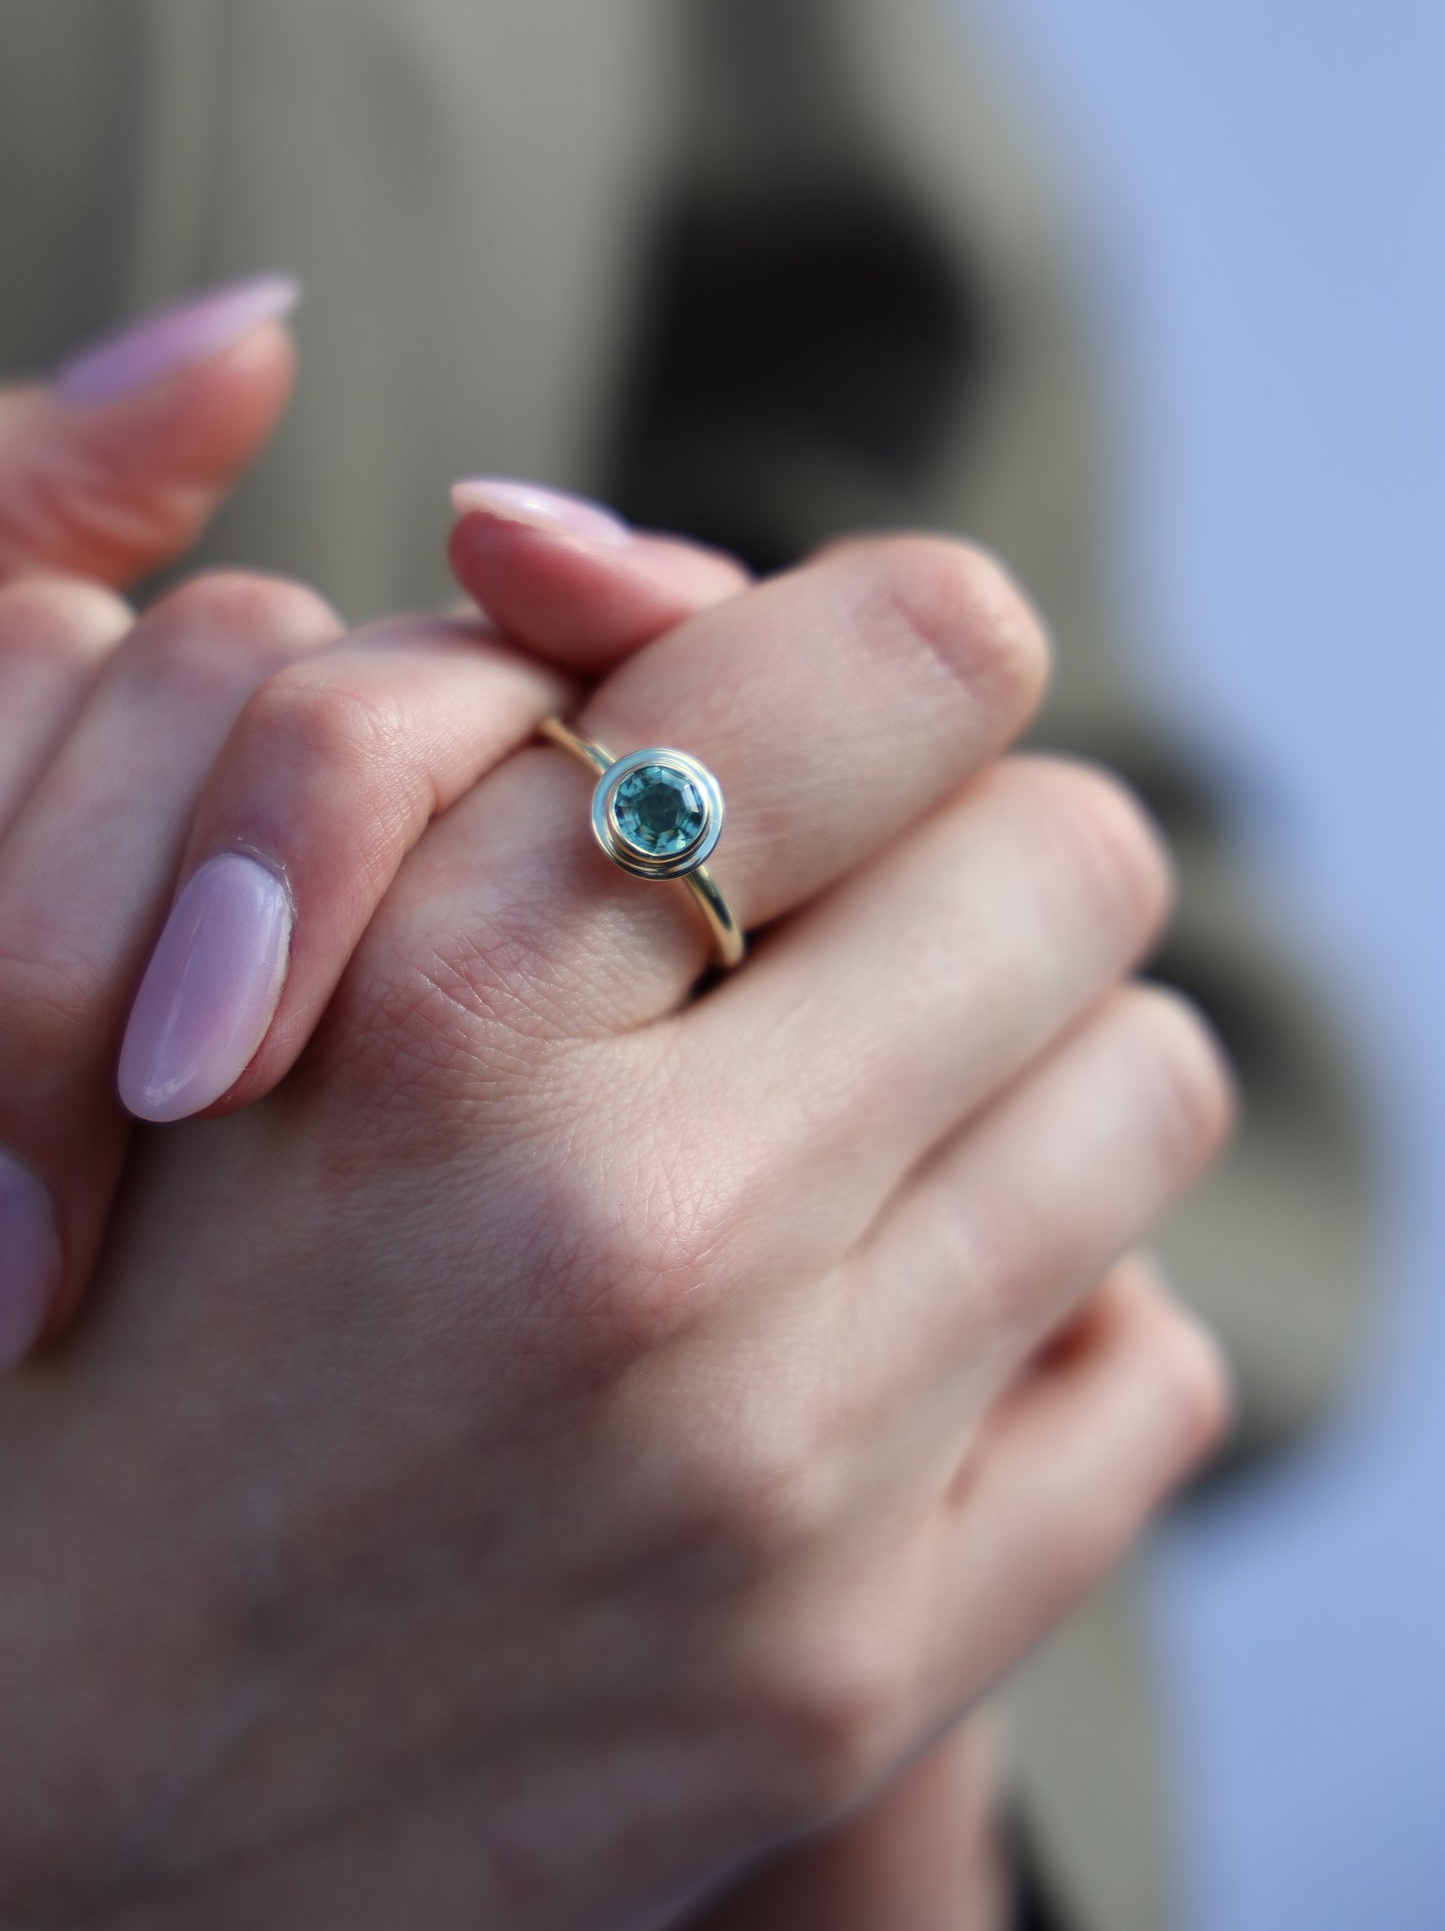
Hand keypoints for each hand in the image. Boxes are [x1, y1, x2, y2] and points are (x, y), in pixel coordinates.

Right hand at [0, 535, 1231, 1927]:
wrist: (14, 1774)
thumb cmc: (75, 1311)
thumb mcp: (127, 940)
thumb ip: (368, 729)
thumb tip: (558, 543)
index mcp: (446, 1013)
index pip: (925, 649)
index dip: (885, 660)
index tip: (825, 721)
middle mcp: (639, 1250)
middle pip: (1076, 852)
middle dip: (963, 858)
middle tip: (835, 923)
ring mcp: (772, 1494)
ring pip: (1150, 1083)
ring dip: (1026, 1072)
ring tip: (857, 1117)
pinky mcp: (845, 1685)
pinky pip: (1146, 1374)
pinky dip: (1052, 1325)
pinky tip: (881, 1336)